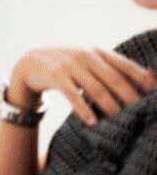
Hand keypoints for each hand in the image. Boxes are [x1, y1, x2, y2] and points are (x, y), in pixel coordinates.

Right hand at [8, 46, 156, 125]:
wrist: (30, 62)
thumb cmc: (67, 66)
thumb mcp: (88, 62)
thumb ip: (112, 69)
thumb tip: (149, 78)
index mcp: (97, 52)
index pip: (125, 65)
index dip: (142, 79)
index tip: (155, 93)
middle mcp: (85, 55)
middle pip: (114, 79)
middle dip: (130, 98)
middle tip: (141, 114)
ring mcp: (69, 64)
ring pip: (95, 89)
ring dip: (110, 107)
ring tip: (120, 121)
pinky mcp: (54, 75)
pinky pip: (72, 94)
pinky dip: (83, 108)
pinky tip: (92, 121)